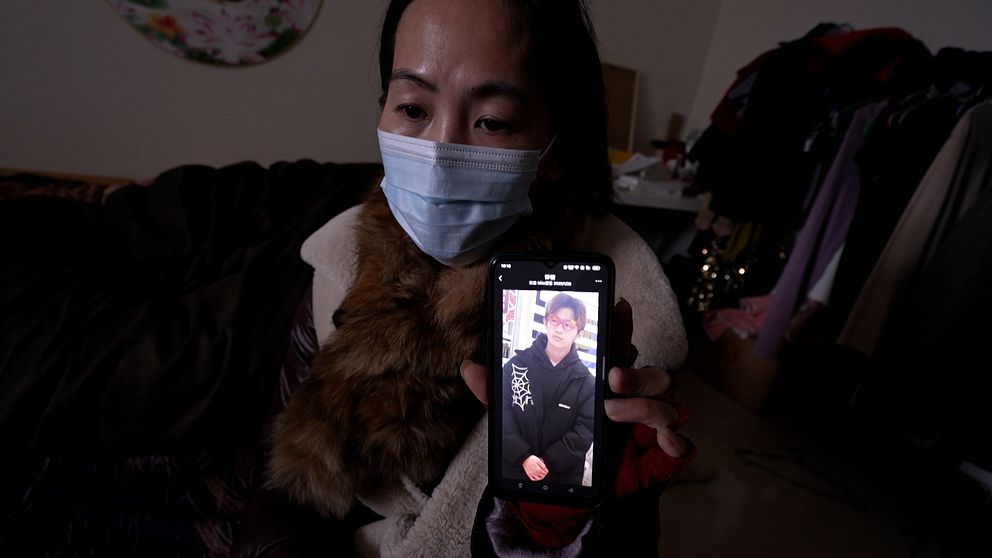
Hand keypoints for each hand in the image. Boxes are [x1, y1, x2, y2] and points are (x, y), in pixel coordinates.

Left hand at [460, 299, 688, 457]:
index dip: (623, 324)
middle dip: (636, 371)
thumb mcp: (519, 416)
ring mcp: (646, 427)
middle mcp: (630, 398)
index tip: (618, 305)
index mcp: (602, 380)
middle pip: (651, 372)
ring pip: (667, 403)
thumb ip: (498, 393)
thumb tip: (469, 367)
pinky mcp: (655, 457)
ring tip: (615, 412)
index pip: (620, 345)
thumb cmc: (547, 443)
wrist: (558, 493)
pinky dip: (679, 443)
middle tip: (612, 377)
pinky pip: (681, 446)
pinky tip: (667, 442)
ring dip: (646, 405)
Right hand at [522, 455, 548, 480]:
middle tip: (545, 472)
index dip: (547, 471)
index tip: (547, 470)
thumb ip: (543, 465)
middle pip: (542, 476)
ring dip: (541, 477)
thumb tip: (546, 469)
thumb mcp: (538, 460)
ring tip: (542, 475)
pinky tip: (537, 477)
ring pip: (538, 478)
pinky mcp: (529, 474)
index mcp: (538, 469)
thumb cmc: (531, 459)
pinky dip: (536, 479)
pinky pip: (533, 479)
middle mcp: (535, 473)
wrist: (524, 459)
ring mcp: (532, 474)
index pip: (545, 472)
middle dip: (544, 474)